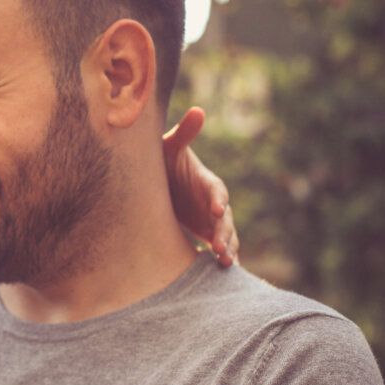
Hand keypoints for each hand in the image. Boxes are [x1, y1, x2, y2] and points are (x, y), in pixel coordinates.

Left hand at [163, 107, 238, 265]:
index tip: (217, 210)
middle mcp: (211, 202)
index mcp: (205, 181)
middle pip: (224, 219)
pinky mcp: (203, 232)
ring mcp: (209, 219)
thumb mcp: (170, 147)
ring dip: (227, 249)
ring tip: (225, 264)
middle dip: (225, 232)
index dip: (218, 199)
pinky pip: (216, 246)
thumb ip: (184, 133)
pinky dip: (221, 258)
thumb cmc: (163, 160)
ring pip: (225, 236)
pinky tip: (221, 274)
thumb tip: (198, 110)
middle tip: (221, 248)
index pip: (216, 190)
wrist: (157, 180)